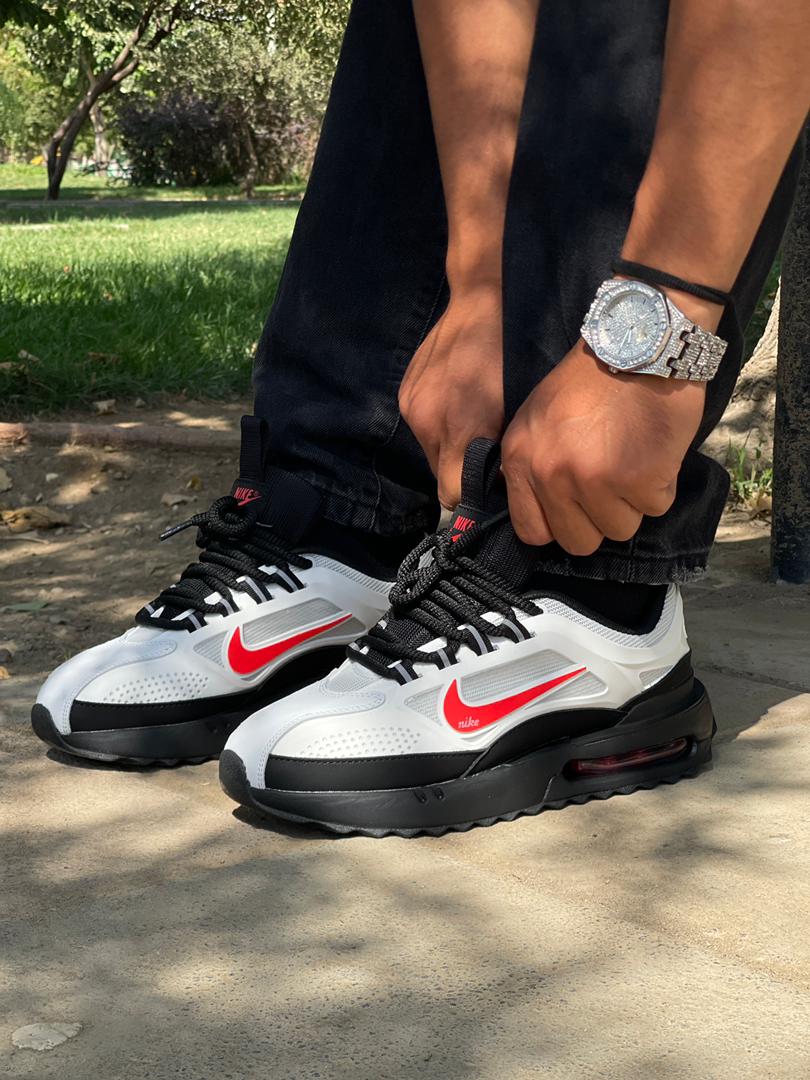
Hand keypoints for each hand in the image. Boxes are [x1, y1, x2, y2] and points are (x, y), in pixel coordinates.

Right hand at [399, 288, 503, 507]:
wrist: (483, 300)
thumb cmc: (511, 355)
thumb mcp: (516, 408)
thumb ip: (501, 452)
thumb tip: (498, 484)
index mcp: (458, 430)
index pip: (452, 493)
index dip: (471, 493)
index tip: (490, 484)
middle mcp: (425, 422)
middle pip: (438, 473)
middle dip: (459, 468)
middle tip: (485, 449)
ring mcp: (411, 405)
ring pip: (429, 449)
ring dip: (448, 445)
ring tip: (472, 422)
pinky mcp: (404, 390)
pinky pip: (420, 425)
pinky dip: (436, 422)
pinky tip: (456, 402)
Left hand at [501, 340, 706, 554]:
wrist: (639, 343)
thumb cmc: (590, 381)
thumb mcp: (536, 419)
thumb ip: (530, 467)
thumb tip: (536, 513)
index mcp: (520, 460)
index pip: (533, 533)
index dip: (559, 524)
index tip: (576, 508)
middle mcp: (551, 475)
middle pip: (579, 541)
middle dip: (599, 519)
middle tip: (612, 482)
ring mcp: (595, 480)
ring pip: (620, 530)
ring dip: (632, 503)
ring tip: (632, 459)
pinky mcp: (639, 478)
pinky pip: (655, 508)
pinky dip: (661, 486)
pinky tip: (653, 451)